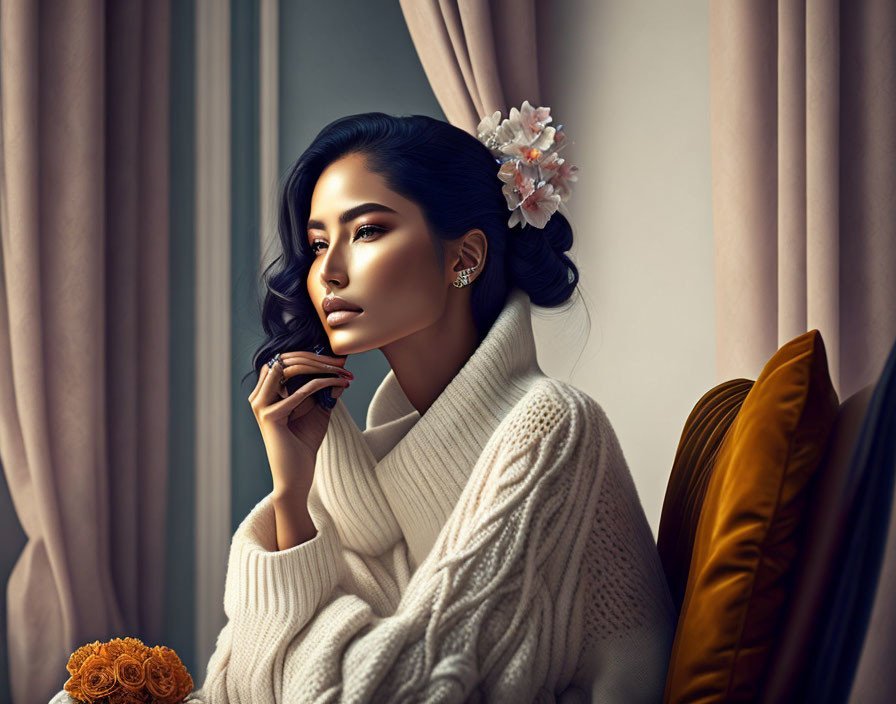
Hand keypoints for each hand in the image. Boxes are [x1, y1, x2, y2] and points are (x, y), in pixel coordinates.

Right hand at [248, 351, 352, 492]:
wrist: (296, 476)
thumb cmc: (303, 444)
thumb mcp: (317, 410)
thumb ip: (324, 390)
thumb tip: (340, 370)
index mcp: (265, 391)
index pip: (285, 360)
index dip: (312, 355)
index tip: (338, 360)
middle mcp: (259, 395)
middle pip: (286, 359)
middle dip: (318, 358)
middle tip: (342, 363)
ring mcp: (261, 404)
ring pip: (290, 368)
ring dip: (320, 366)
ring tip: (342, 372)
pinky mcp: (271, 416)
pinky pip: (300, 391)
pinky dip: (322, 383)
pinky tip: (338, 384)